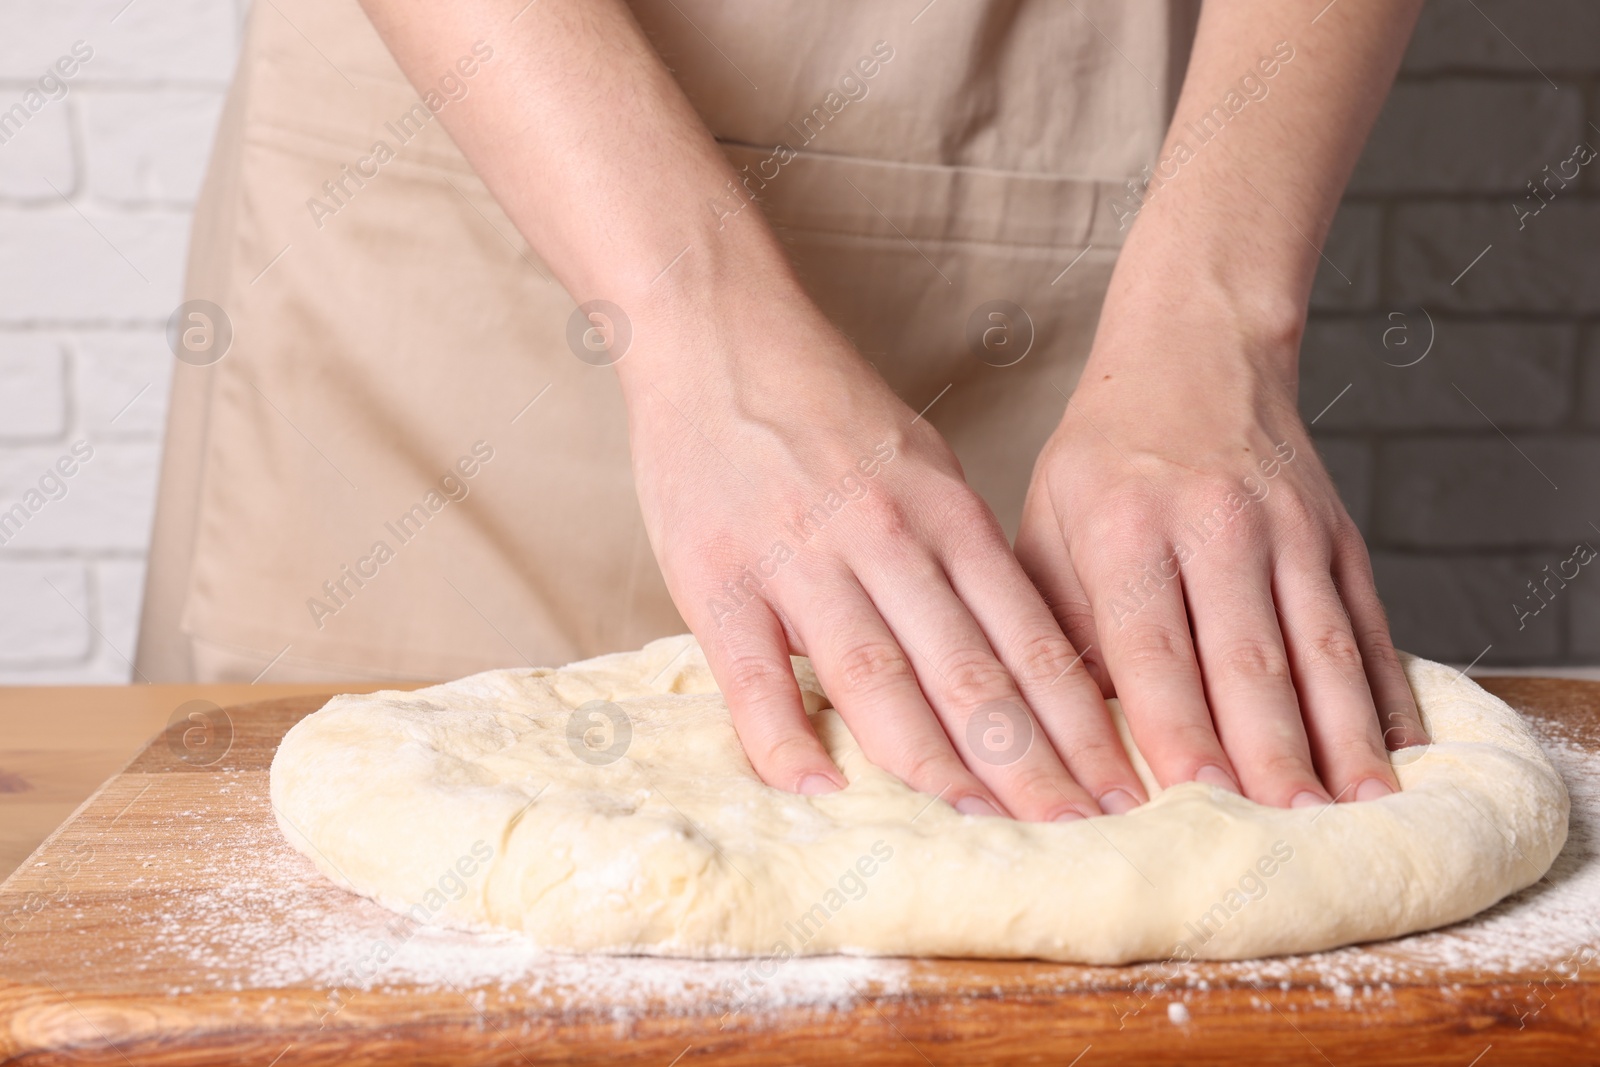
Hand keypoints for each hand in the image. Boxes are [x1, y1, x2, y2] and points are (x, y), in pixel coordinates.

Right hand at [621, 295, 1150, 820]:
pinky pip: (753, 675)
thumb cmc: (823, 403)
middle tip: (1079, 829)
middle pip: (969, 669)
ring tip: (982, 826)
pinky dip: (786, 739)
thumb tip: (1011, 648)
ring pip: (878, 678)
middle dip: (1032, 760)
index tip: (1119, 783)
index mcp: (944, 511)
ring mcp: (798, 558)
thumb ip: (959, 551)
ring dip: (935, 762)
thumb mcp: (920, 461)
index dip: (1079, 718)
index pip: (1028, 635)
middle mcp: (884, 538)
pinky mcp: (716, 579)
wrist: (715, 331)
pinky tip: (822, 792)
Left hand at [1015, 317, 1427, 809]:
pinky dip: (1382, 693)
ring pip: (1321, 648)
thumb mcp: (1046, 521)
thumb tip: (1070, 731)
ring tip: (1353, 815)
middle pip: (1248, 658)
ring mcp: (1289, 529)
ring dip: (1340, 738)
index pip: (1152, 644)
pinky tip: (1395, 752)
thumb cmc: (1104, 458)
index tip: (1191, 800)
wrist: (1195, 352)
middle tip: (1285, 836)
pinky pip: (1368, 623)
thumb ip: (1057, 622)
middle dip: (1269, 755)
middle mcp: (1217, 526)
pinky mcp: (1337, 536)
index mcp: (1128, 527)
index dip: (1175, 726)